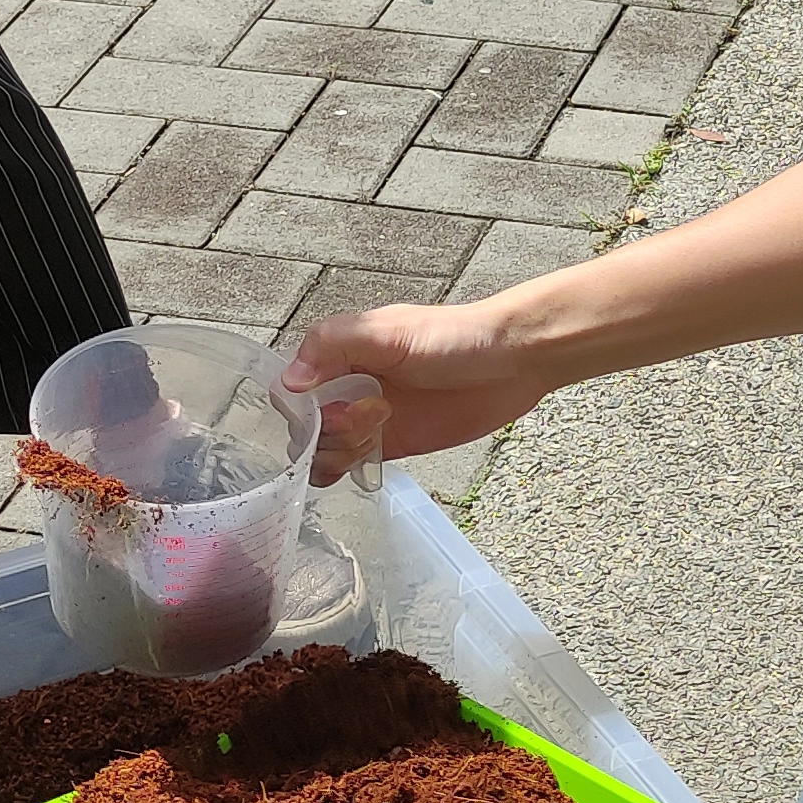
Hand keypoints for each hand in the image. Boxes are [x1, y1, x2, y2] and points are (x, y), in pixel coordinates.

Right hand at [283, 299, 556, 482]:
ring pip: (326, 449)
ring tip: (378, 431)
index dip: (304, 407)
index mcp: (340, 354)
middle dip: (327, 431)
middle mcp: (348, 387)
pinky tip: (361, 462)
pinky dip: (346, 470)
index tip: (331, 408)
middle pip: (306, 425)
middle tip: (368, 418)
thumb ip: (334, 345)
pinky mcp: (393, 444)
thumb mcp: (389, 331)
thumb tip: (289, 381)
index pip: (293, 389)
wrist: (513, 361)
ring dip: (339, 451)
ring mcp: (369, 418)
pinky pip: (352, 464)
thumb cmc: (454, 336)